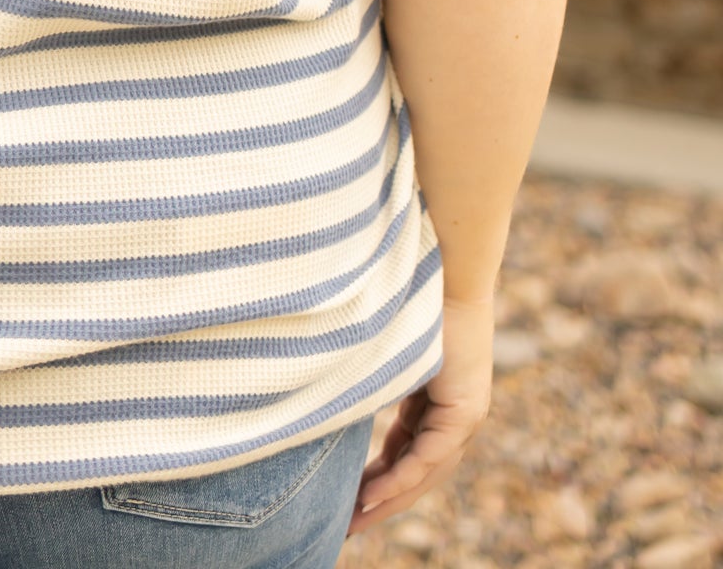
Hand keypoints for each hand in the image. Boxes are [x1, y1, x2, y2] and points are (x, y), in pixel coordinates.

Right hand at [344, 294, 494, 537]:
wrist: (444, 265)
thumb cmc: (410, 291)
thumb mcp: (385, 346)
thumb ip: (368, 372)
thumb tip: (326, 381)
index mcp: (439, 398)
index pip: (408, 449)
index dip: (379, 477)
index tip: (349, 498)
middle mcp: (458, 413)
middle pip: (418, 470)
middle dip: (383, 500)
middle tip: (349, 526)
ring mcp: (465, 414)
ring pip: (425, 470)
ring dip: (389, 497)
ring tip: (355, 519)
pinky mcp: (465, 410)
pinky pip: (430, 455)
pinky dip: (400, 477)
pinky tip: (373, 494)